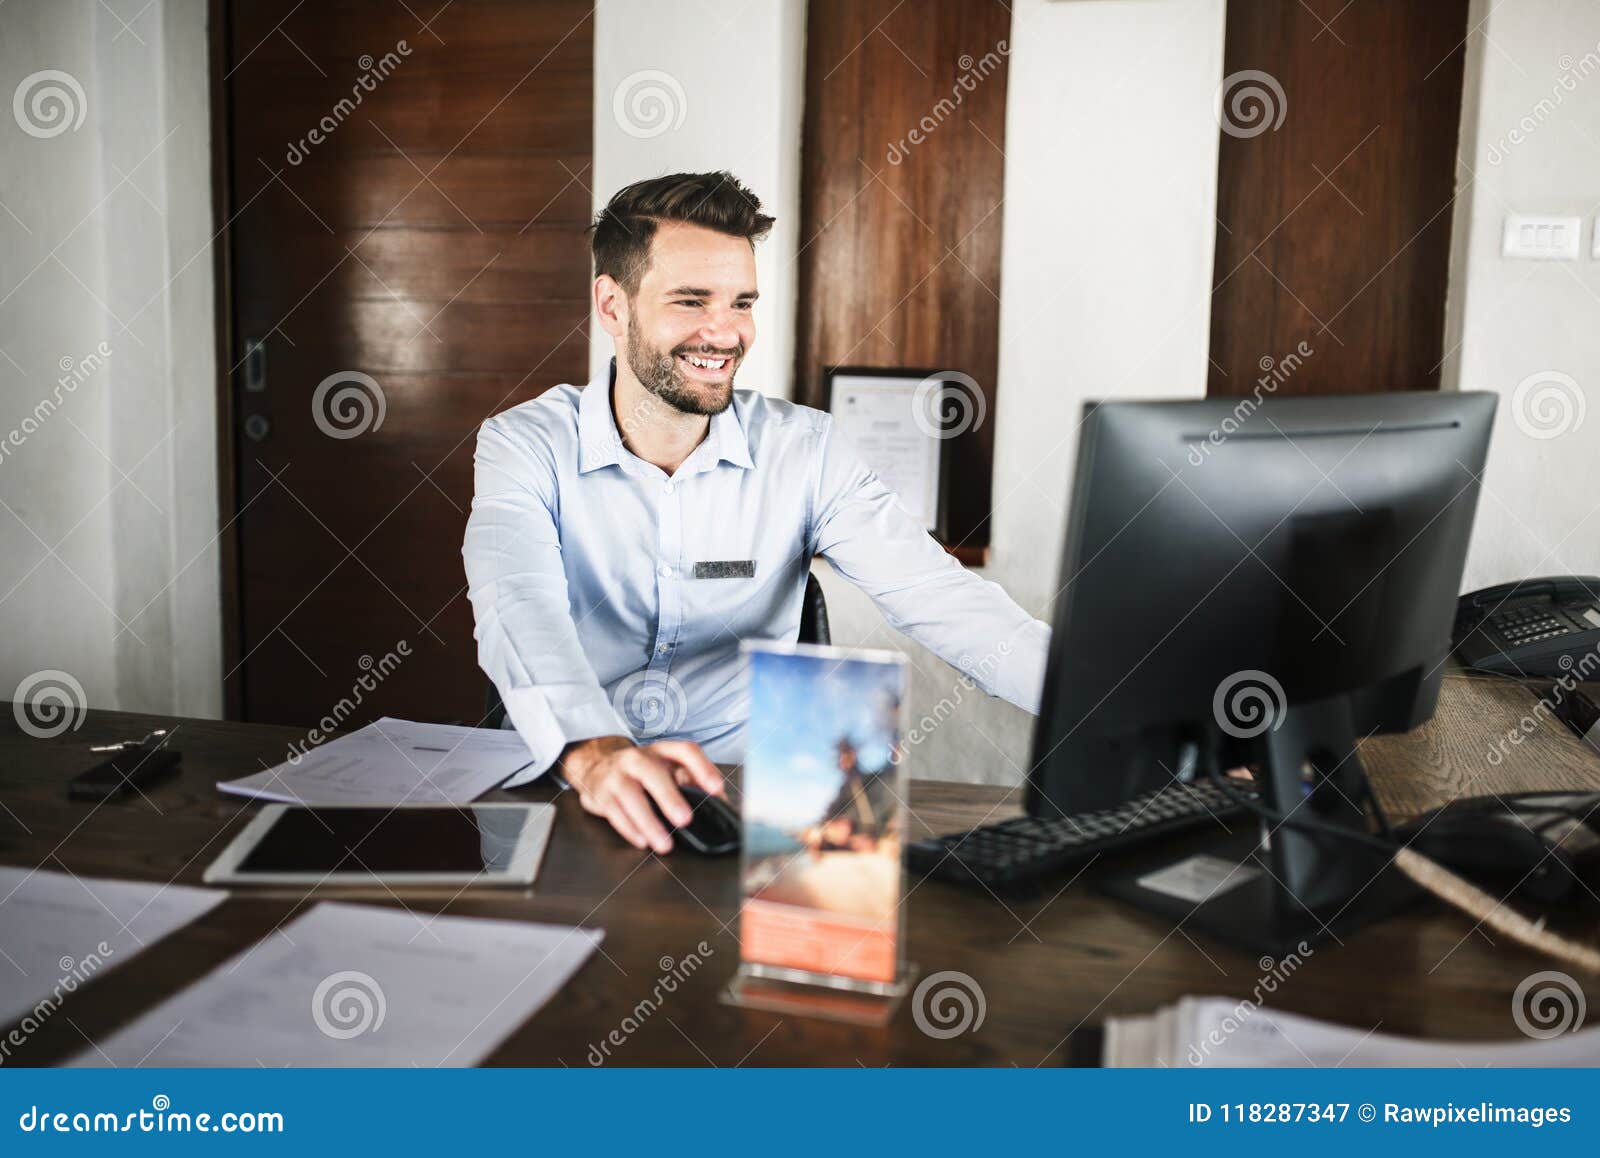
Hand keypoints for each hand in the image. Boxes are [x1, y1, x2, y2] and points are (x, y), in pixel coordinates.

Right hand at [558, 735, 724, 853]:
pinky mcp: (600, 794)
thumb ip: (692, 782)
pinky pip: (614, 812)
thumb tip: (719, 803)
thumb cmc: (641, 772)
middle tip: (685, 820)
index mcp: (661, 751)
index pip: (686, 751)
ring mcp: (616, 775)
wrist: (595, 765)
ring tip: (665, 844)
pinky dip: (629, 829)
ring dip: (649, 822)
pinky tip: (642, 840)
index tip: (717, 789)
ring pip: (630, 796)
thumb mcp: (666, 769)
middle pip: (653, 774)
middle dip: (670, 798)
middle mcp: (637, 759)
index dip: (703, 769)